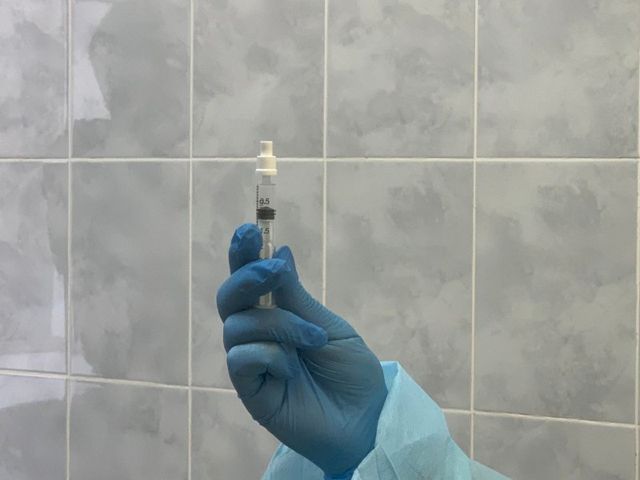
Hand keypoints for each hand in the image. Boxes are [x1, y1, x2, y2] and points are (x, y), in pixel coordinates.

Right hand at [217, 224, 387, 477]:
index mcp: (277, 315)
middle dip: (247, 277)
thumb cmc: (351, 372)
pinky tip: (292, 368)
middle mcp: (258, 335)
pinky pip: (241, 359)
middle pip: (229, 298)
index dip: (244, 255)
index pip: (250, 280)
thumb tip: (279, 250)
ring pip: (238, 325)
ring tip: (313, 340)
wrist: (366, 419)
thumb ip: (298, 296)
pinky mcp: (250, 390)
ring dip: (279, 324)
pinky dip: (269, 355)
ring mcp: (252, 362)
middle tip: (273, 271)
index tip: (250, 231)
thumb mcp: (329, 326)